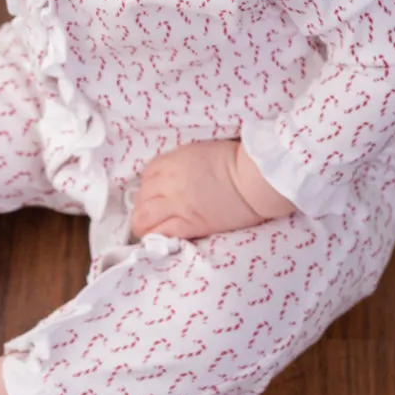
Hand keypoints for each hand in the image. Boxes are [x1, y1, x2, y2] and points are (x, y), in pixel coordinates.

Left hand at [131, 140, 293, 240]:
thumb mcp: (197, 153)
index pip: (145, 178)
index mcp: (170, 162)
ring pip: (143, 218)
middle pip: (140, 199)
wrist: (253, 178)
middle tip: (152, 216)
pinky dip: (155, 237)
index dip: (147, 191)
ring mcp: (176, 204)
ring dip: (143, 226)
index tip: (153, 198)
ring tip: (151, 232)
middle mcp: (167, 182)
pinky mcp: (189, 223)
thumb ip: (178, 166)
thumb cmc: (233, 161)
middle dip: (142, 209)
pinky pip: (161, 233)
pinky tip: (158, 241)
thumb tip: (168, 180)